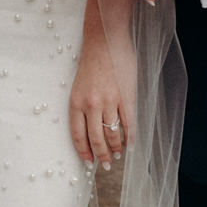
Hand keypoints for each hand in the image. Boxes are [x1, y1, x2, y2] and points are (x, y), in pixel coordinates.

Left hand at [68, 36, 134, 168]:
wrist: (105, 41)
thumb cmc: (92, 61)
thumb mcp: (80, 85)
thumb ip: (84, 106)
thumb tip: (92, 129)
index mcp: (76, 102)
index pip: (78, 135)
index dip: (83, 152)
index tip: (88, 162)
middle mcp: (91, 105)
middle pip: (96, 139)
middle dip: (101, 156)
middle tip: (105, 165)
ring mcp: (109, 101)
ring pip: (113, 134)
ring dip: (116, 148)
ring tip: (118, 155)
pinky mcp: (126, 96)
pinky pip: (128, 123)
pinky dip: (130, 137)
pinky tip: (130, 145)